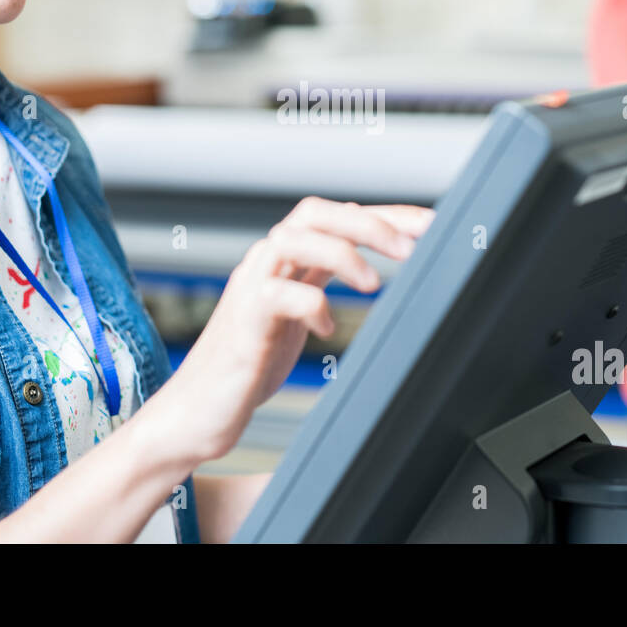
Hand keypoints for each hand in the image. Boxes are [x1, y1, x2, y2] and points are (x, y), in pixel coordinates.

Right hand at [155, 196, 433, 462]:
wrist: (196, 412)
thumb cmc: (247, 365)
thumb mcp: (297, 314)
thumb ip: (322, 280)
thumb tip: (373, 262)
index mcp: (284, 260)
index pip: (336, 216)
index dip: (385, 214)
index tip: (430, 224)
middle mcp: (264, 265)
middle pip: (314, 213)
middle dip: (368, 222)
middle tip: (412, 249)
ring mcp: (249, 290)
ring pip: (291, 240)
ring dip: (340, 254)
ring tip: (374, 285)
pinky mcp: (242, 324)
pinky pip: (275, 296)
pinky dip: (309, 305)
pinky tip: (327, 330)